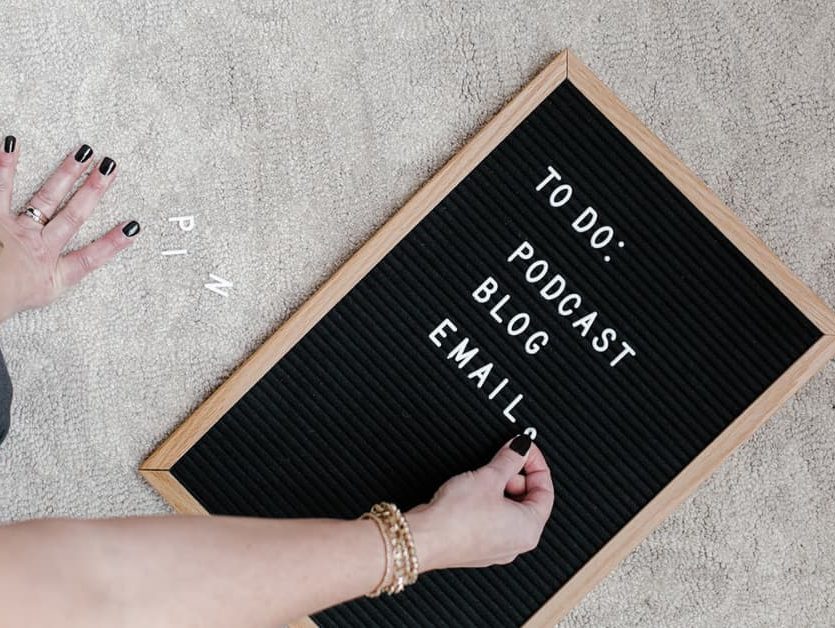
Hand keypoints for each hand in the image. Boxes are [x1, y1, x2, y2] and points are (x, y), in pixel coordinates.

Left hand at [0, 137, 139, 321]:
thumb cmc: (2, 300)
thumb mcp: (32, 300)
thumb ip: (50, 282)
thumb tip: (74, 267)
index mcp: (51, 274)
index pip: (90, 258)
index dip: (113, 243)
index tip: (132, 228)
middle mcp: (39, 248)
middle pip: (74, 216)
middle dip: (94, 191)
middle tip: (110, 169)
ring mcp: (17, 231)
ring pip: (47, 198)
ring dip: (67, 174)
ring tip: (83, 153)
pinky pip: (1, 189)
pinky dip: (7, 166)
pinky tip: (12, 145)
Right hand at [407, 434, 553, 570]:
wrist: (425, 538)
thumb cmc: (456, 518)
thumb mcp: (489, 477)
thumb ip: (510, 459)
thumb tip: (519, 448)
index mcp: (529, 529)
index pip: (545, 490)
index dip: (535, 463)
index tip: (525, 448)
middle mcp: (517, 543)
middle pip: (528, 500)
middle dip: (515, 476)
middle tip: (501, 461)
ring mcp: (497, 547)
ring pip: (509, 509)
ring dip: (500, 488)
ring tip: (483, 477)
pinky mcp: (478, 547)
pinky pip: (493, 520)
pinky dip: (488, 502)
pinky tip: (472, 493)